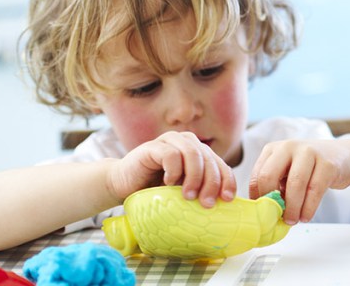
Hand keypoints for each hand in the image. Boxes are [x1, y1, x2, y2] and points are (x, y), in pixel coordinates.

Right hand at [108, 131, 235, 206]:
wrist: (122, 185)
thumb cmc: (154, 190)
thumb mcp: (182, 191)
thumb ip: (199, 191)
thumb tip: (223, 208)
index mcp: (199, 152)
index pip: (220, 164)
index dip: (227, 181)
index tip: (227, 199)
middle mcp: (187, 142)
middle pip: (209, 159)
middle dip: (211, 183)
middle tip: (207, 203)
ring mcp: (170, 141)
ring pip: (193, 154)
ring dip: (194, 177)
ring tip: (188, 196)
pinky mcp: (153, 146)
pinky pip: (171, 154)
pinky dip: (174, 171)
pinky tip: (168, 184)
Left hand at [248, 139, 349, 224]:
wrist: (344, 157)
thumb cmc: (310, 168)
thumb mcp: (288, 171)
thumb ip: (275, 185)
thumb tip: (263, 212)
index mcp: (273, 149)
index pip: (257, 176)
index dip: (259, 199)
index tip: (264, 214)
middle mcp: (289, 147)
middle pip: (269, 176)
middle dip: (271, 202)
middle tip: (277, 219)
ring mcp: (309, 152)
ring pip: (294, 184)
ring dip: (292, 208)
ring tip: (293, 220)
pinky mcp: (328, 163)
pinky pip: (314, 190)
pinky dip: (308, 208)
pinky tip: (306, 216)